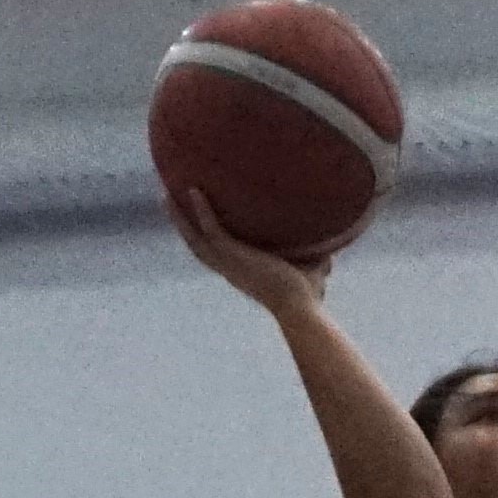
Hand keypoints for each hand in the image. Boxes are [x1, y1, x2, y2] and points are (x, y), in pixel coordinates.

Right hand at [167, 185, 332, 316]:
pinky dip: (202, 210)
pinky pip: (210, 228)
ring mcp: (227, 263)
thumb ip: (315, 261)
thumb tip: (331, 253)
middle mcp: (228, 269)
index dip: (201, 238)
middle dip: (180, 223)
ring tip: (166, 192)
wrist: (301, 307)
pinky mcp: (232, 255)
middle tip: (168, 201)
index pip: (214, 254)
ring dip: (179, 215)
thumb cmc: (306, 297)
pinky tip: (195, 189)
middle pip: (195, 244)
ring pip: (193, 237)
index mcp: (239, 273)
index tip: (193, 222)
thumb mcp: (309, 272)